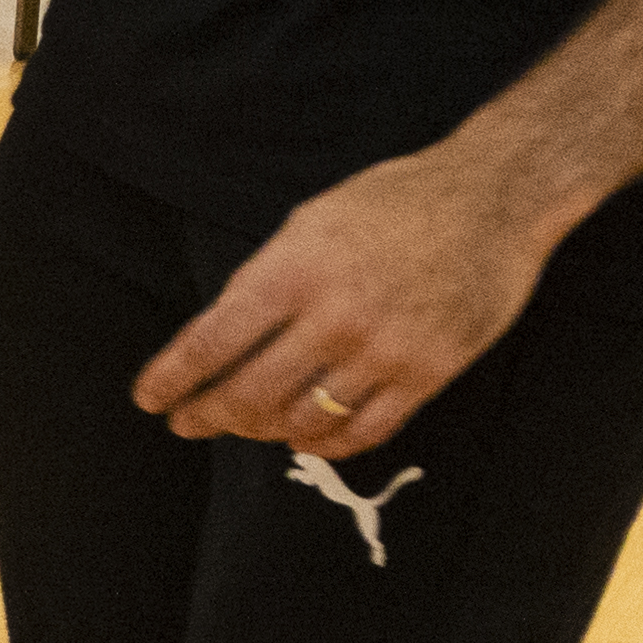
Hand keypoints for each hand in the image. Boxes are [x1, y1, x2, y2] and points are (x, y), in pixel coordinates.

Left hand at [128, 151, 556, 447]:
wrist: (493, 199)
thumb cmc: (393, 202)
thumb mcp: (310, 221)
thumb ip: (266, 278)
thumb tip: (221, 337)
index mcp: (294, 270)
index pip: (212, 342)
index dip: (173, 380)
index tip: (149, 399)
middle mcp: (334, 316)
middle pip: (250, 393)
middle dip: (208, 416)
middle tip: (188, 424)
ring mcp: (384, 350)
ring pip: (302, 421)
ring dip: (264, 431)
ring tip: (248, 425)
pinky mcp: (429, 375)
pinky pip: (365, 432)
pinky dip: (326, 444)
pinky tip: (305, 438)